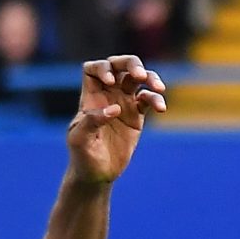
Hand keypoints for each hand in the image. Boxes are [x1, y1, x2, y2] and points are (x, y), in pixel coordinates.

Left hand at [66, 55, 166, 186]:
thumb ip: (92, 121)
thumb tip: (115, 109)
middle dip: (131, 63)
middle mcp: (107, 95)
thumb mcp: (79, 139)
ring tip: (158, 87)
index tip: (110, 82)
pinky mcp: (137, 115)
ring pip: (139, 78)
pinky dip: (156, 100)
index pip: (93, 69)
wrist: (96, 175)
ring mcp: (123, 103)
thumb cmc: (81, 156)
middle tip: (139, 74)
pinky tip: (160, 108)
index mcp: (90, 97)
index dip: (102, 68)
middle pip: (119, 65)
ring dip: (150, 77)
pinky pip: (149, 100)